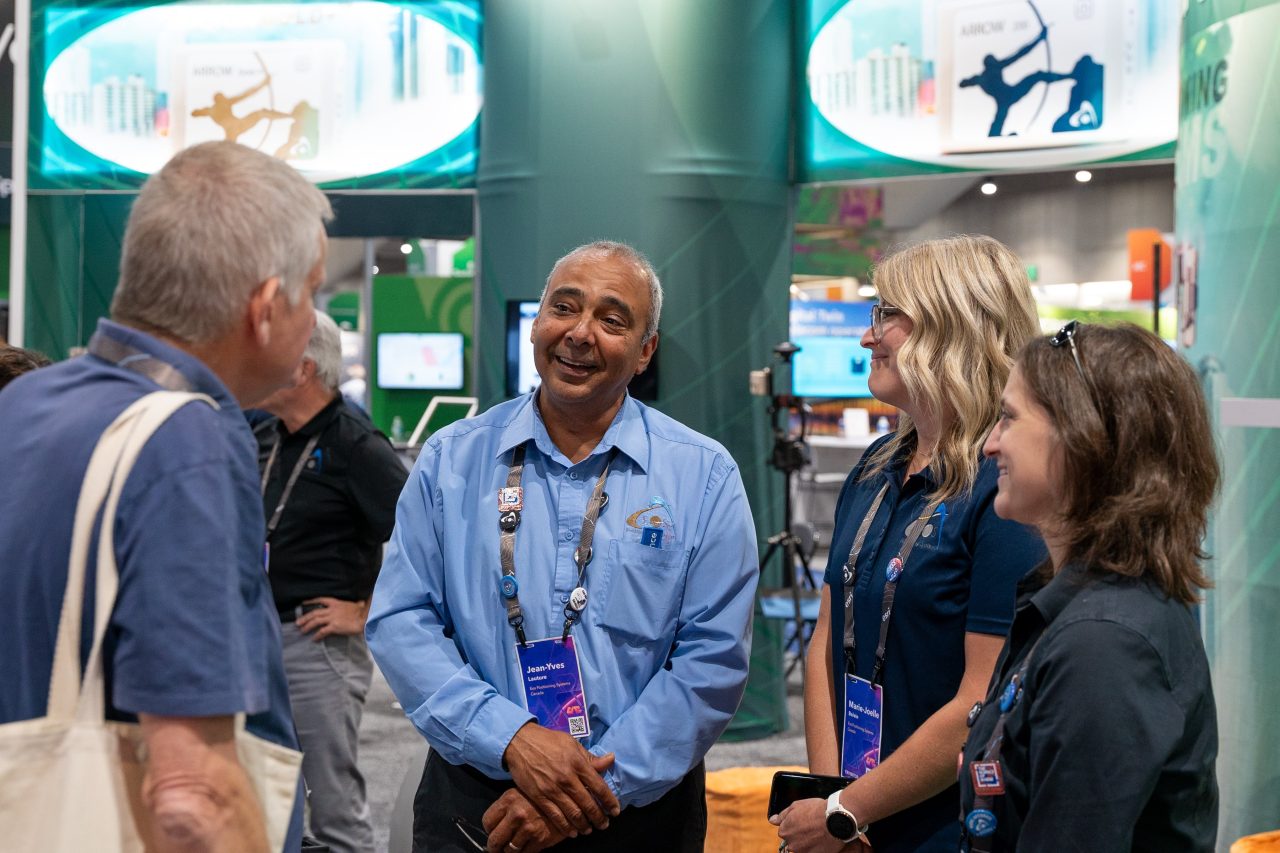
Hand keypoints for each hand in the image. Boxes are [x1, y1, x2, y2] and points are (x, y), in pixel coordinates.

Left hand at [296, 597, 367, 638]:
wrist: (366, 618)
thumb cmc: (362, 612)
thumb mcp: (354, 605)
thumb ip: (349, 606)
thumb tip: (357, 604)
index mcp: (336, 603)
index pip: (321, 600)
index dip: (311, 601)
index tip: (304, 603)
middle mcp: (332, 609)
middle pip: (314, 612)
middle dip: (305, 618)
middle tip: (297, 623)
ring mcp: (333, 618)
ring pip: (316, 621)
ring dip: (307, 626)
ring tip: (302, 631)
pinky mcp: (335, 626)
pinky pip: (322, 631)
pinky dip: (317, 635)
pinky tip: (314, 639)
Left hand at [482, 789, 566, 852]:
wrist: (570, 799)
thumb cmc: (544, 795)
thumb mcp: (522, 792)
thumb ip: (507, 807)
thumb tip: (496, 825)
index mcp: (508, 800)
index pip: (487, 821)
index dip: (490, 830)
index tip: (494, 832)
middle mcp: (516, 814)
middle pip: (494, 840)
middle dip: (495, 847)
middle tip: (498, 848)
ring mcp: (528, 828)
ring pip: (509, 850)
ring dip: (511, 850)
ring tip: (515, 846)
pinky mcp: (540, 839)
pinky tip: (527, 846)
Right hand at [503, 722, 618, 836]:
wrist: (520, 742)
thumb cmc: (548, 741)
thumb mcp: (572, 743)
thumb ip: (590, 757)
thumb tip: (611, 759)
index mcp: (577, 763)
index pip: (599, 787)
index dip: (609, 801)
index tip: (615, 811)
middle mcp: (567, 777)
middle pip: (588, 803)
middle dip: (599, 817)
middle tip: (604, 825)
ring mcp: (552, 788)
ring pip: (573, 813)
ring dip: (584, 825)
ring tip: (589, 830)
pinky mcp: (539, 796)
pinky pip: (555, 816)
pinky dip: (565, 827)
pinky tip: (572, 832)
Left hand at [770, 797, 847, 852]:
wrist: (836, 818)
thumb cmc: (816, 810)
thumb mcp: (796, 806)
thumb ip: (782, 815)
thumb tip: (772, 820)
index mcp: (784, 830)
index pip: (784, 831)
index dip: (794, 826)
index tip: (803, 823)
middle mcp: (791, 843)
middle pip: (792, 841)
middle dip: (800, 836)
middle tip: (811, 828)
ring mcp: (802, 851)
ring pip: (801, 848)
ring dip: (807, 843)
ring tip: (818, 834)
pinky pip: (811, 852)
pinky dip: (815, 848)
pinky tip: (821, 840)